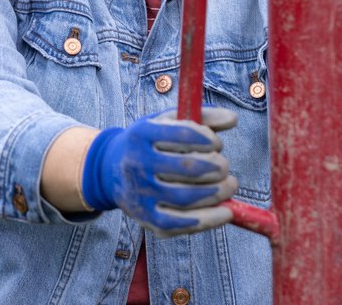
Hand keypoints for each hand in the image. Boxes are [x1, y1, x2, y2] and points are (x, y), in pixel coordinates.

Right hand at [81, 107, 238, 236]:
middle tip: (225, 167)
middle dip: (217, 167)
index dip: (208, 139)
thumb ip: (201, 118)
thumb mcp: (167, 122)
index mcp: (142, 133)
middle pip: (187, 167)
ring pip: (186, 197)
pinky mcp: (145, 218)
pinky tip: (225, 212)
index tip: (217, 143)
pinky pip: (180, 224)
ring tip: (229, 185)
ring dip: (217, 192)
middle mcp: (137, 163)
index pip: (183, 134)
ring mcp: (140, 193)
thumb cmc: (149, 143)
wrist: (109, 170)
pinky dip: (208, 220)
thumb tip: (232, 119)